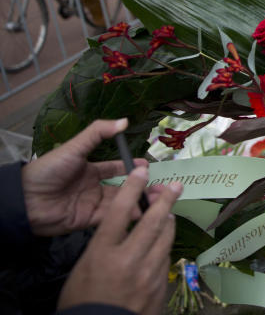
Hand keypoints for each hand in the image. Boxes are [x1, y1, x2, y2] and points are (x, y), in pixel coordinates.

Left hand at [21, 118, 160, 236]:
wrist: (27, 199)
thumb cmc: (49, 170)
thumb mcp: (75, 147)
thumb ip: (98, 133)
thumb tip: (125, 121)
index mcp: (89, 170)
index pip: (115, 168)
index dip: (131, 167)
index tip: (148, 166)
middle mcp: (93, 187)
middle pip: (122, 187)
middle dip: (141, 187)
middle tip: (161, 187)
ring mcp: (91, 205)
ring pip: (121, 203)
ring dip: (138, 200)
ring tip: (158, 199)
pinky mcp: (88, 221)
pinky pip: (111, 217)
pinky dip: (126, 215)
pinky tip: (141, 211)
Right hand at [58, 166, 181, 314]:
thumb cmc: (83, 300)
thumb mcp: (84, 267)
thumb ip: (105, 244)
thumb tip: (125, 226)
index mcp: (103, 253)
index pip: (120, 211)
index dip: (132, 187)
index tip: (142, 171)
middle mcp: (128, 260)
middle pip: (153, 220)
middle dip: (166, 199)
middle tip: (175, 185)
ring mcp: (148, 274)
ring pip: (165, 238)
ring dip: (168, 222)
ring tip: (169, 212)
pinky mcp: (160, 286)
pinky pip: (166, 258)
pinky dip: (163, 247)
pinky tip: (161, 244)